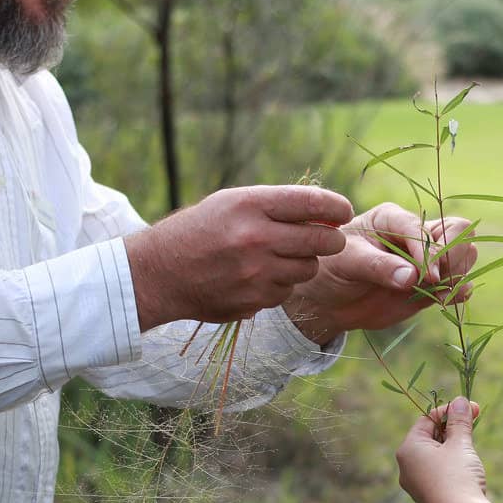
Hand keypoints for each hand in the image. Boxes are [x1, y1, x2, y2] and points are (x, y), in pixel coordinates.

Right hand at [125, 186, 353, 330]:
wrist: (158, 273)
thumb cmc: (201, 231)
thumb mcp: (232, 204)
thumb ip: (277, 207)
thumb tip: (328, 215)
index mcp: (249, 204)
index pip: (311, 202)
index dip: (336, 207)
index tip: (344, 211)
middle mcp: (254, 237)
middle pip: (321, 241)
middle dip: (332, 240)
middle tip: (330, 239)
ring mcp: (255, 272)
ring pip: (308, 269)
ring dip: (304, 263)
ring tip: (282, 256)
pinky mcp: (254, 300)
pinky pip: (288, 291)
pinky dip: (282, 284)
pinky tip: (260, 277)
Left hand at [282, 202, 477, 344]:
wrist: (328, 300)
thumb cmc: (332, 269)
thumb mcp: (348, 262)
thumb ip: (379, 267)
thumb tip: (412, 278)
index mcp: (394, 219)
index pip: (425, 228)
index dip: (429, 251)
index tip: (425, 276)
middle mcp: (416, 235)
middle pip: (458, 232)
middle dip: (453, 256)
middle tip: (435, 281)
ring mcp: (427, 260)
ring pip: (465, 254)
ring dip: (457, 274)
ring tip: (438, 293)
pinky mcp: (431, 284)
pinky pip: (457, 283)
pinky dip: (458, 292)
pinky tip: (447, 300)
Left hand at [397, 397, 485, 502]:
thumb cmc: (458, 476)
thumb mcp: (460, 443)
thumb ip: (459, 420)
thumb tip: (459, 401)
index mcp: (408, 449)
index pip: (426, 420)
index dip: (450, 410)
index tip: (471, 407)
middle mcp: (406, 467)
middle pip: (430, 436)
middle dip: (453, 427)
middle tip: (474, 420)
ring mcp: (416, 484)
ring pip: (435, 454)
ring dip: (454, 445)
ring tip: (471, 445)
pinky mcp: (428, 497)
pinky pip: (438, 471)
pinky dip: (452, 463)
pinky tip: (467, 466)